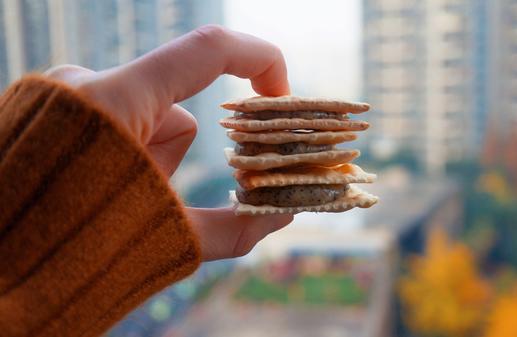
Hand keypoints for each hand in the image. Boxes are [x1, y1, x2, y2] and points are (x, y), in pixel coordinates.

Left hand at [46, 25, 293, 260]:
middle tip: (143, 206)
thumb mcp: (163, 241)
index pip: (207, 50)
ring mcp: (57, 95)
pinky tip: (86, 196)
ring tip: (104, 207)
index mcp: (115, 103)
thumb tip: (284, 211)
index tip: (278, 97)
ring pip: (140, 121)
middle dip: (173, 162)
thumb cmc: (69, 260)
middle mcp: (84, 83)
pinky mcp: (40, 109)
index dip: (260, 61)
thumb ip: (234, 226)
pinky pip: (106, 123)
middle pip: (172, 112)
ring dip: (143, 165)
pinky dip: (116, 159)